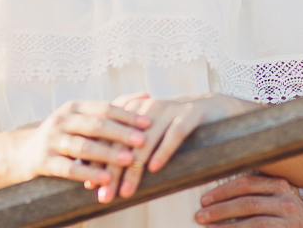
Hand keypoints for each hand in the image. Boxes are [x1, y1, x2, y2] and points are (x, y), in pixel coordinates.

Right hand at [4, 100, 150, 190]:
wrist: (23, 153)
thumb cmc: (64, 134)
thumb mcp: (83, 118)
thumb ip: (114, 108)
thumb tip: (147, 96)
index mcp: (74, 108)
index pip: (104, 109)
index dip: (127, 116)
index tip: (149, 123)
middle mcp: (62, 120)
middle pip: (95, 126)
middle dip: (121, 133)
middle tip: (143, 141)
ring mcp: (51, 140)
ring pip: (83, 147)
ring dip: (108, 154)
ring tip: (129, 160)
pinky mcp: (43, 161)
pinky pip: (68, 168)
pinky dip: (88, 172)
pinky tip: (105, 178)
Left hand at [102, 92, 249, 202]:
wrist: (212, 107)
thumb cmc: (173, 125)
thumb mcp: (147, 131)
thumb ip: (123, 147)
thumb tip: (93, 178)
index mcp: (133, 109)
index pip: (110, 136)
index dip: (98, 160)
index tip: (90, 186)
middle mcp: (148, 108)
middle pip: (124, 141)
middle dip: (112, 171)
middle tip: (105, 196)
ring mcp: (169, 109)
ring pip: (146, 141)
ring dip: (134, 169)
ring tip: (127, 191)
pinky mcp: (190, 115)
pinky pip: (174, 134)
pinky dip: (163, 151)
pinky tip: (155, 168)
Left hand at [195, 175, 302, 226]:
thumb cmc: (289, 210)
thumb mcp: (278, 194)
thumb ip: (256, 190)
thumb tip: (218, 194)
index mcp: (280, 185)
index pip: (247, 184)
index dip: (223, 191)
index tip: (204, 199)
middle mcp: (286, 202)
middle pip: (247, 203)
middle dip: (220, 210)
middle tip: (200, 216)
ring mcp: (288, 222)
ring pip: (253, 224)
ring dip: (227, 227)